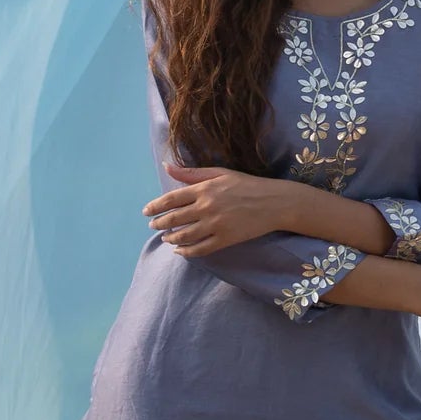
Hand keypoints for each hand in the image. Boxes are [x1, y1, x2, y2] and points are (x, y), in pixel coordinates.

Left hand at [144, 164, 284, 255]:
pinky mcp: (224, 240)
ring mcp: (215, 226)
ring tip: (166, 238)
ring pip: (184, 236)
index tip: (146, 212)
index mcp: (204, 189)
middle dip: (159, 223)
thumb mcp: (219, 173)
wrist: (274, 202)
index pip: (171, 199)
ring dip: (171, 238)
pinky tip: (180, 251)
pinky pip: (200, 249)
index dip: (155, 206)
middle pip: (174, 219)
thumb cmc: (246, 185)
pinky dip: (186, 252)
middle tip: (153, 226)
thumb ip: (191, 173)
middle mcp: (206, 208)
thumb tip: (167, 167)